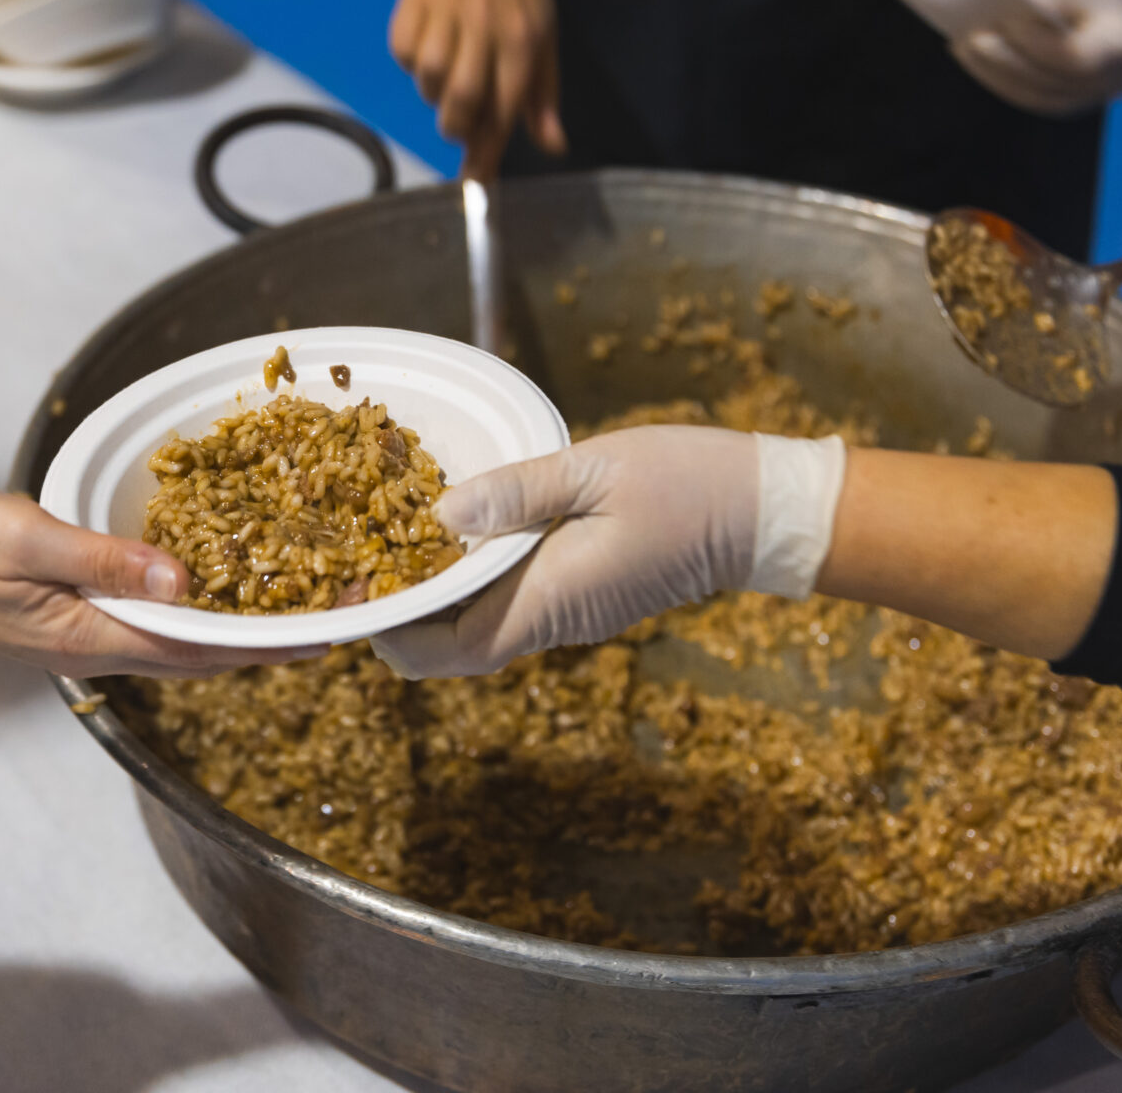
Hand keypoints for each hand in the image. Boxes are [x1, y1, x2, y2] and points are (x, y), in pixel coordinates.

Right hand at [0, 489, 314, 678]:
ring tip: (294, 604)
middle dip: (268, 638)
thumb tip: (182, 580)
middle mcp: (98, 645)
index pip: (200, 649)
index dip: (267, 643)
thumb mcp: (28, 539)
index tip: (327, 635)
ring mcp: (85, 636)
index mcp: (91, 634)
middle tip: (333, 616)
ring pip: (180, 640)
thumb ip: (104, 558)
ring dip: (236, 626)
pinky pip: (150, 621)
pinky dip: (195, 609)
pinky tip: (216, 587)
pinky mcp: (74, 619)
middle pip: (202, 652)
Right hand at [353, 0, 564, 180]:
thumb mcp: (544, 40)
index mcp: (524, 38)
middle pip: (460, 100)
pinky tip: (430, 43)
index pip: (503, 109)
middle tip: (460, 123)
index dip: (486, 154)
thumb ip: (544, 97)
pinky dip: (411, 61)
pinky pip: (402, 53)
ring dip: (433, 92)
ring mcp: (445, 11)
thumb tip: (553, 146)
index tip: (474, 187)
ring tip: (449, 74)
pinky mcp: (413, 2)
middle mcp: (485, 24)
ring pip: (427, 79)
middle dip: (456, 126)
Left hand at [372, 426, 767, 677]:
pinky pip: (512, 604)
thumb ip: (515, 493)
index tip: (358, 599)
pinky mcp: (583, 597)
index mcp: (548, 599)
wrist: (764, 512)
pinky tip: (457, 532)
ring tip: (395, 538)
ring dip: (438, 598)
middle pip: (455, 646)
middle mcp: (553, 621)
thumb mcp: (594, 469)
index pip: (449, 652)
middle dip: (406, 616)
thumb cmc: (686, 482)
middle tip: (362, 560)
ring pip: (481, 627)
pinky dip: (474, 583)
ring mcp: (569, 614)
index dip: (394, 636)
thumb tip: (440, 515)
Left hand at [952, 0, 1121, 115]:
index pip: (1075, 57)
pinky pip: (1023, 95)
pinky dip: (994, 76)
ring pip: (1030, 94)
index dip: (1038, 43)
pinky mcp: (1060, 103)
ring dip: (990, 71)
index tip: (1005, 23)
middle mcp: (1110, 83)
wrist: (1104, 7)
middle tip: (968, 39)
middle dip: (1004, 60)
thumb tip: (1006, 13)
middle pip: (1048, 80)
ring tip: (960, 46)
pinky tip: (968, 56)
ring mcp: (1086, 100)